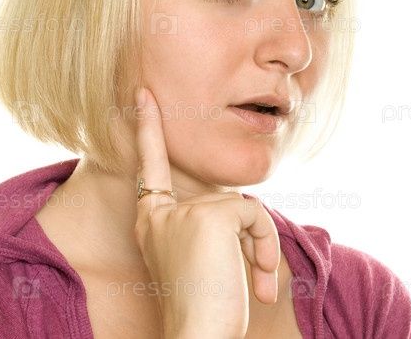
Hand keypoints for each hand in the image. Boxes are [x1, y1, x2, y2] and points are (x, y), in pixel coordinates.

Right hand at [133, 87, 279, 337]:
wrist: (199, 337)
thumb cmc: (205, 309)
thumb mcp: (202, 260)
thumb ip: (211, 225)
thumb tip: (243, 209)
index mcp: (152, 223)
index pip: (150, 166)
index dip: (148, 130)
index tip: (143, 95)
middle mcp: (159, 213)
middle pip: (224, 199)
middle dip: (251, 236)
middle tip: (256, 278)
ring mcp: (181, 213)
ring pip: (243, 207)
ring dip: (261, 245)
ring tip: (256, 283)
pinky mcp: (209, 216)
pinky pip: (255, 214)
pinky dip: (266, 245)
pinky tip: (257, 278)